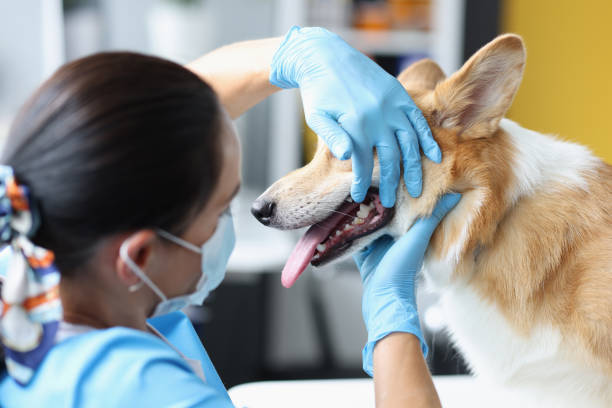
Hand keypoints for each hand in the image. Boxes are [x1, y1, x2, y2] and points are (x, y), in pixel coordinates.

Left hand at [269, 26, 441, 206]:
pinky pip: (418, 120)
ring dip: (414, 168)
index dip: (361, 182)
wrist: (326, 57)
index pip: (362, 163)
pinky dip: (428, 139)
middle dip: (391, 183)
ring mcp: (392, 104)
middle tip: (392, 204)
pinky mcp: (400, 95)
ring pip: (409, 142)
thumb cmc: (317, 92)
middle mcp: (377, 115)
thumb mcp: (317, 116)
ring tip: (416, 189)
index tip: (359, 197)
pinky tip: (435, 157)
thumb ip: (332, 137)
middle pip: (390, 158)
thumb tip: (346, 157)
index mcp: (355, 123)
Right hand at [354, 193, 460, 375]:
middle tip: (365, 180)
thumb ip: (432, 217)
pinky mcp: (362, 254)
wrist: (382, 299)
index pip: (403, 205)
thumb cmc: (402, 270)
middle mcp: (394, 237)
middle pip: (383, 212)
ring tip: (351, 193)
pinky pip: (353, 237)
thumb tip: (455, 194)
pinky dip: (348, 228)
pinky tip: (341, 216)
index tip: (390, 173)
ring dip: (360, 212)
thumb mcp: (417, 239)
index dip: (398, 190)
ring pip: (367, 222)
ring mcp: (376, 246)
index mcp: (409, 231)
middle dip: (375, 199)